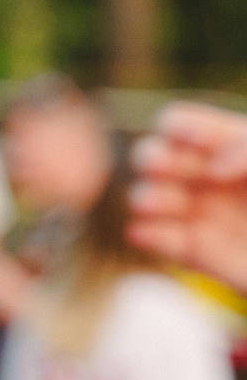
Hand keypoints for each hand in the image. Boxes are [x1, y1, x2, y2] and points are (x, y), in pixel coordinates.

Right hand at [130, 103, 246, 289]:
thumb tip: (215, 169)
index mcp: (233, 147)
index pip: (184, 124)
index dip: (179, 128)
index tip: (195, 141)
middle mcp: (212, 178)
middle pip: (157, 157)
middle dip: (153, 160)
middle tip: (162, 169)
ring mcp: (204, 215)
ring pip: (151, 198)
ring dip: (146, 197)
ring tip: (152, 205)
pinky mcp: (201, 254)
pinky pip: (162, 242)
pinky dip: (148, 236)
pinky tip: (147, 233)